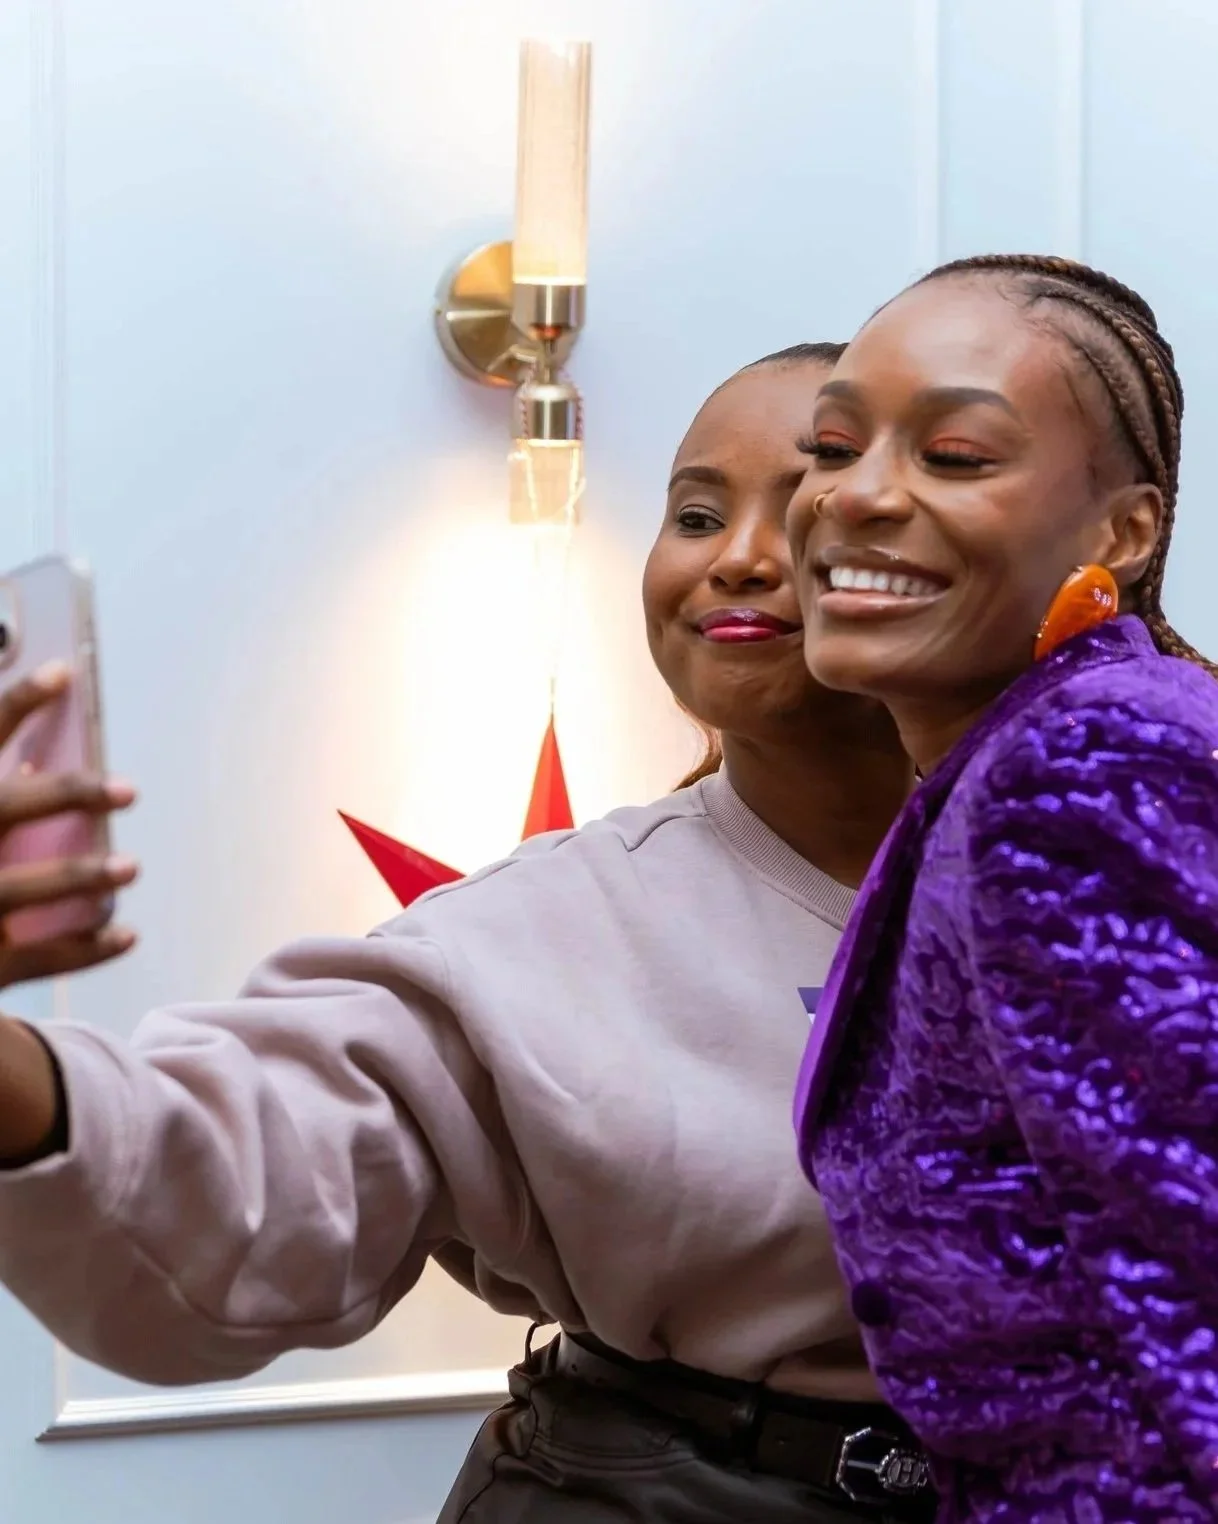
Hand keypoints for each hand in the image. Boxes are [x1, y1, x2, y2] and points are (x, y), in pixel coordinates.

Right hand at [0, 661, 138, 987]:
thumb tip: (26, 768)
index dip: (17, 701)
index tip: (61, 672)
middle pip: (7, 807)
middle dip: (69, 793)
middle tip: (127, 788)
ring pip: (24, 888)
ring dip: (83, 875)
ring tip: (131, 866)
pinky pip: (42, 958)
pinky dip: (89, 948)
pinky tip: (127, 933)